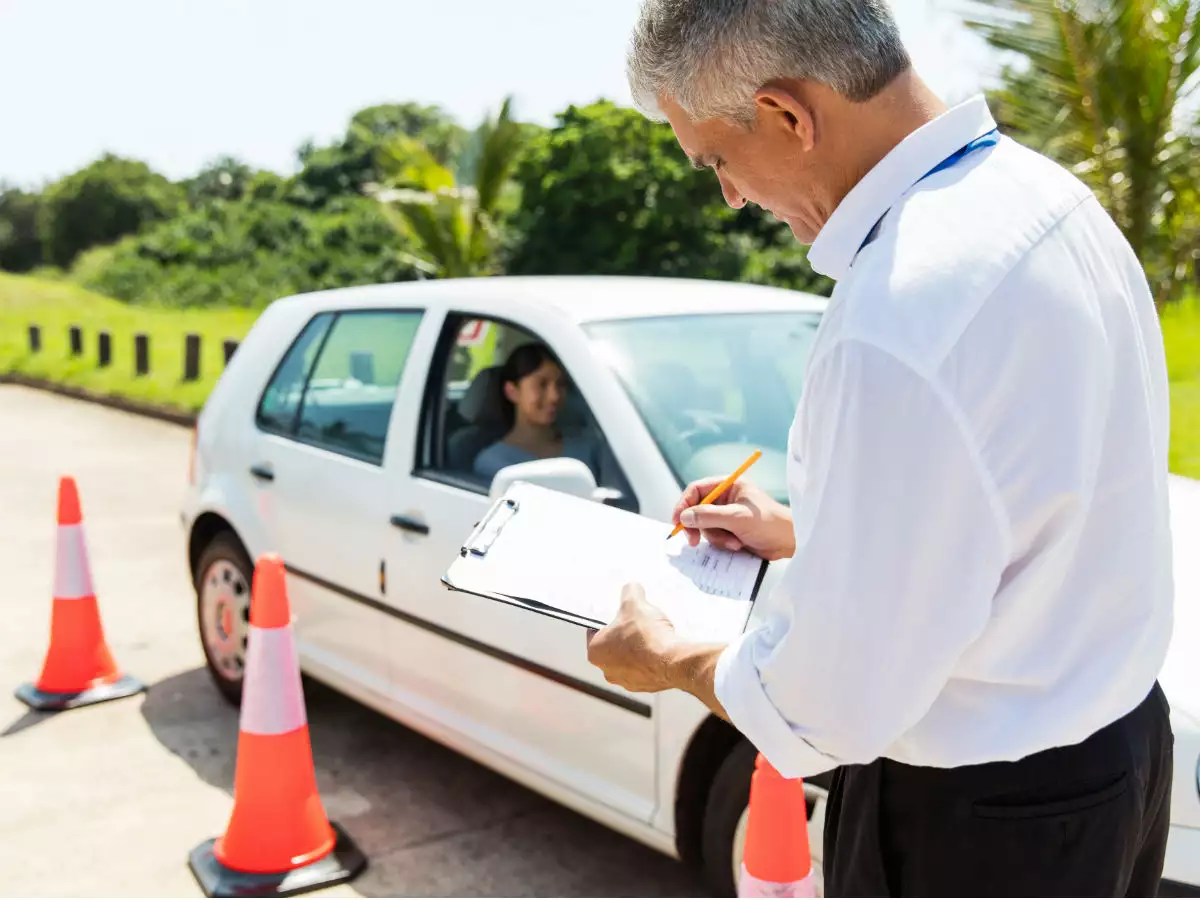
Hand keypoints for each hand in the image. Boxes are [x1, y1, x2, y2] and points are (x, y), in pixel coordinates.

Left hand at [585, 584, 679, 692]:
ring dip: (638, 648)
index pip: (595, 630)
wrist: (673, 661)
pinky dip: (651, 659)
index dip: (608, 619)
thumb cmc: (647, 635)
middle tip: (637, 622)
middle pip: (613, 646)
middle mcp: (607, 670)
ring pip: (629, 659)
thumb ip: (630, 591)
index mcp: (595, 651)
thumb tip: (632, 587)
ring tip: (652, 635)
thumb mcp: (635, 603)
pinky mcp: (645, 687)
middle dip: (624, 634)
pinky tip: (661, 648)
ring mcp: (626, 681)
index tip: (621, 613)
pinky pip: (646, 669)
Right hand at [671, 478, 794, 560]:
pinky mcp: (730, 530)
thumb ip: (709, 516)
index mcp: (728, 485)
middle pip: (696, 509)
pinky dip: (722, 543)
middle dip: (697, 526)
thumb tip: (684, 517)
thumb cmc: (769, 523)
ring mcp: (727, 515)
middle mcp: (725, 498)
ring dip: (716, 537)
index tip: (677, 521)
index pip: (696, 490)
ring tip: (733, 542)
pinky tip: (737, 545)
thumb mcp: (737, 518)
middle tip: (693, 541)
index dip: (684, 504)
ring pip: (704, 526)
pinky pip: (714, 536)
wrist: (789, 543)